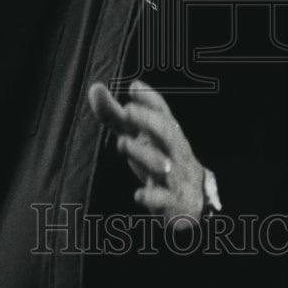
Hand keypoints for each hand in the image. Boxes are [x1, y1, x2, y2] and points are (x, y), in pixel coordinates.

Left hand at [88, 79, 203, 222]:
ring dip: (143, 154)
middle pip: (167, 133)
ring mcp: (173, 175)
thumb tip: (94, 87)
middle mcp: (173, 150)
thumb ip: (115, 113)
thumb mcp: (137, 134)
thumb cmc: (158, 155)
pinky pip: (163, 198)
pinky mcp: (170, 201)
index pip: (162, 111)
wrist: (192, 196)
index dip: (150, 98)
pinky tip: (139, 194)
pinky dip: (152, 196)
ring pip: (163, 164)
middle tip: (127, 110)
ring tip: (122, 143)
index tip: (134, 86)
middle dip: (148, 121)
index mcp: (166, 131)